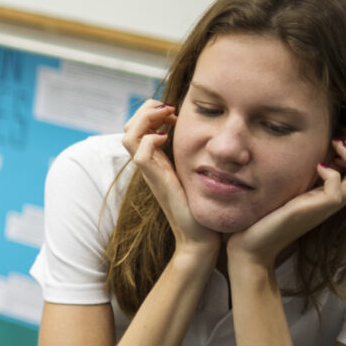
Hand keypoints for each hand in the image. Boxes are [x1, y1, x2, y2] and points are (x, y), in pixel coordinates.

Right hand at [123, 102, 219, 255]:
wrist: (201, 236)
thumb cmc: (205, 206)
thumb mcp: (201, 172)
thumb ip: (200, 155)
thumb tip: (217, 136)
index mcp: (158, 160)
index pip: (139, 128)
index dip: (152, 112)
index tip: (175, 112)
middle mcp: (150, 164)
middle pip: (130, 127)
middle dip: (147, 110)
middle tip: (170, 111)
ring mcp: (150, 172)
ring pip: (129, 136)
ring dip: (145, 119)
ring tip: (167, 118)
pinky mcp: (156, 180)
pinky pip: (140, 155)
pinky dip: (149, 140)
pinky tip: (165, 139)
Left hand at [227, 137, 345, 269]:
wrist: (252, 245)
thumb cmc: (264, 218)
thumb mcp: (288, 191)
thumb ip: (301, 178)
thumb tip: (306, 156)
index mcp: (328, 197)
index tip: (337, 144)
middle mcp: (331, 203)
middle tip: (340, 141)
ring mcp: (324, 208)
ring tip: (336, 147)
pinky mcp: (313, 211)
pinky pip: (338, 192)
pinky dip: (332, 174)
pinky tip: (317, 167)